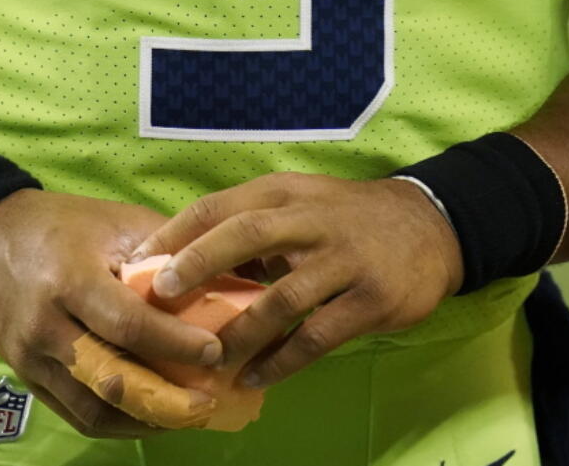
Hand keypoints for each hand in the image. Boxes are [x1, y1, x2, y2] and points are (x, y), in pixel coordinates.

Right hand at [0, 188, 222, 438]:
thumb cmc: (62, 225)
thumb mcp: (116, 222)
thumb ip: (168, 249)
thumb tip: (227, 274)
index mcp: (69, 279)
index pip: (128, 324)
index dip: (176, 343)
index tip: (215, 351)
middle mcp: (46, 326)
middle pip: (112, 380)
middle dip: (167, 399)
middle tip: (210, 400)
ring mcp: (31, 358)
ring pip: (94, 409)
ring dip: (146, 419)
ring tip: (189, 414)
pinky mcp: (27, 378)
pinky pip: (76, 415)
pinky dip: (119, 423)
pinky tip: (153, 416)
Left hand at [128, 173, 463, 388]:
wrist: (431, 225)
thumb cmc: (348, 218)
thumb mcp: (301, 203)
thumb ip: (251, 226)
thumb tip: (183, 264)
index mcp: (286, 193)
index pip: (220, 204)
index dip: (176, 232)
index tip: (136, 261)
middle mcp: (312, 219)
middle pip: (245, 234)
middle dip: (197, 264)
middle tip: (158, 297)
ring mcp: (345, 259)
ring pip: (281, 298)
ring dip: (240, 331)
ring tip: (209, 357)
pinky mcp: (372, 299)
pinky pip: (318, 336)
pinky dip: (284, 359)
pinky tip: (258, 376)